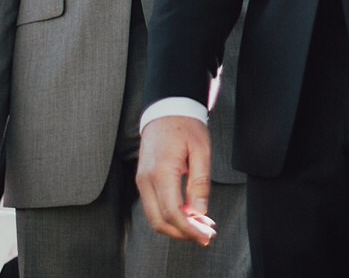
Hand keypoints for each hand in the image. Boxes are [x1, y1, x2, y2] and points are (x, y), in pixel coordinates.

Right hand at [136, 116, 217, 245]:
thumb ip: (200, 183)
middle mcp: (146, 180)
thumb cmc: (186, 126)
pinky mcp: (143, 181)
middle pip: (160, 222)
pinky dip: (170, 216)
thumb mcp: (201, 151)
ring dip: (177, 227)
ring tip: (201, 227)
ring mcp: (142, 181)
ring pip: (154, 218)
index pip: (172, 213)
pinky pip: (154, 207)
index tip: (206, 237)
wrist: (166, 110)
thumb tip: (200, 213)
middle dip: (183, 234)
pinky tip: (189, 215)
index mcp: (161, 172)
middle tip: (206, 236)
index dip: (189, 230)